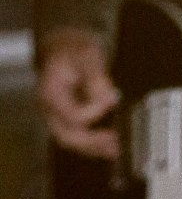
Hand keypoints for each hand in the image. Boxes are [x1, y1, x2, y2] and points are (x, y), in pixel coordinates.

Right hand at [38, 28, 120, 159]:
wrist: (65, 48)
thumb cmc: (73, 50)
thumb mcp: (87, 55)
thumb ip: (97, 77)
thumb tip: (108, 98)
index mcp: (51, 92)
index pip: (72, 115)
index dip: (93, 113)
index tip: (111, 101)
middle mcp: (49, 108)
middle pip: (67, 136)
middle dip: (93, 142)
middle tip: (115, 141)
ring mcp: (54, 117)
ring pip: (71, 142)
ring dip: (94, 148)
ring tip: (116, 149)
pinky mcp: (64, 121)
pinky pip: (76, 139)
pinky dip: (93, 145)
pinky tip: (111, 147)